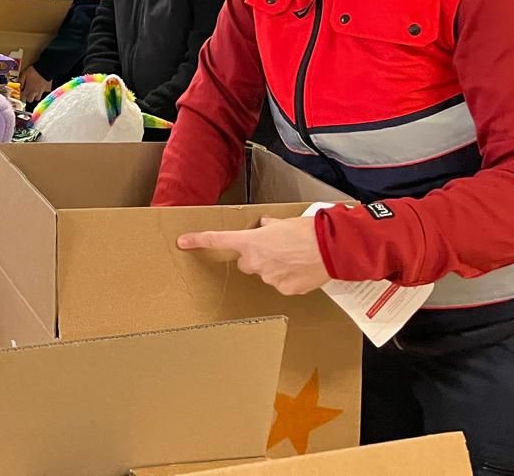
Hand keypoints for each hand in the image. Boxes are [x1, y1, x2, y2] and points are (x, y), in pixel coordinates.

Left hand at [20, 65, 50, 102]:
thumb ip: (21, 82)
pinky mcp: (47, 89)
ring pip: (38, 98)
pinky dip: (42, 91)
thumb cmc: (33, 71)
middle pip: (30, 100)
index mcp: (28, 89)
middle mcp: (35, 92)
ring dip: (35, 96)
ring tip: (34, 91)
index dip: (21, 97)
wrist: (45, 69)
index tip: (21, 94)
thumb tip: (19, 87)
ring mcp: (41, 91)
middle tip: (27, 93)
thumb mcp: (24, 74)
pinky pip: (44, 92)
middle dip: (28, 97)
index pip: (23, 98)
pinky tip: (41, 87)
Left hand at [177, 215, 329, 294]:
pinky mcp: (285, 290)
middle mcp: (256, 262)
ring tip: (294, 258)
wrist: (330, 249)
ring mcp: (270, 278)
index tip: (183, 242)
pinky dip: (288, 278)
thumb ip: (268, 227)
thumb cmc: (308, 232)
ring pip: (264, 273)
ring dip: (273, 267)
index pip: (219, 240)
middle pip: (245, 262)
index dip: (199, 240)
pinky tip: (300, 270)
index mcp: (251, 242)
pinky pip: (280, 284)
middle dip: (255, 257)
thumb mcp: (283, 222)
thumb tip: (265, 226)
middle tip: (273, 250)